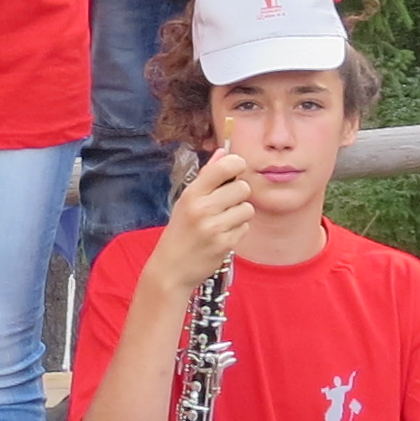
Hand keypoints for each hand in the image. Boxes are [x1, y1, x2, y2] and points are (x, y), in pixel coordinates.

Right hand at [154, 149, 255, 291]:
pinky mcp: (225, 244)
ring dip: (240, 214)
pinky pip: (245, 227)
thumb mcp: (186, 201)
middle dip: (239, 194)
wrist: (171, 269)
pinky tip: (222, 235)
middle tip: (227, 202)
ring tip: (224, 220)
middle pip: (243, 188)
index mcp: (192, 193)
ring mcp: (215, 227)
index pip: (225, 167)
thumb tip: (224, 151)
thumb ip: (207, 176)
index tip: (235, 171)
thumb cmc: (180, 232)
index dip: (237, 165)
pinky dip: (237, 230)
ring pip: (247, 208)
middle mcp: (203, 208)